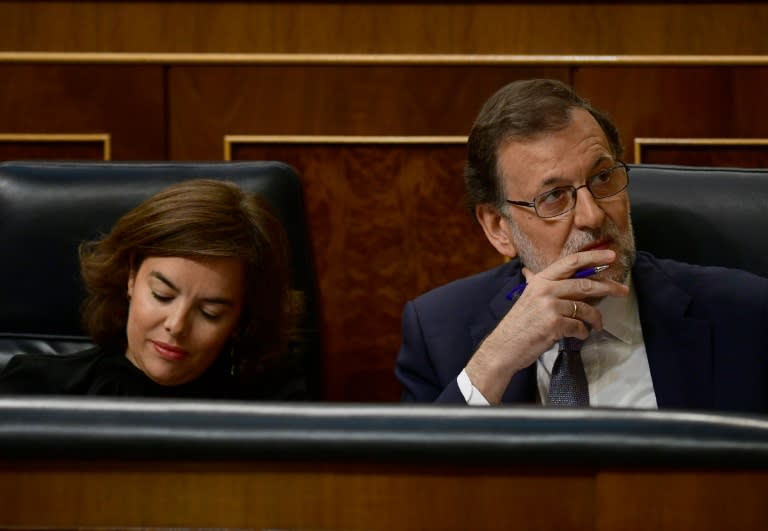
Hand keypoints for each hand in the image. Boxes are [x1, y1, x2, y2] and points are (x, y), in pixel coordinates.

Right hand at [465, 249, 628, 403]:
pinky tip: (579, 335)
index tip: (611, 256)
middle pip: (585, 284)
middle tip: (623, 291)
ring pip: (585, 308)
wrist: (503, 347)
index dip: (593, 257)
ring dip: (595, 318)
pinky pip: (579, 326)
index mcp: (540, 280)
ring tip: (597, 325)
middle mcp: (545, 289)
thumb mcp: (525, 298)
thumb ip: (534, 284)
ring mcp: (550, 306)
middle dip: (608, 287)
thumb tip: (529, 272)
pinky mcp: (554, 324)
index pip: (570, 262)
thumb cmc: (517, 324)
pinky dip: (582, 332)